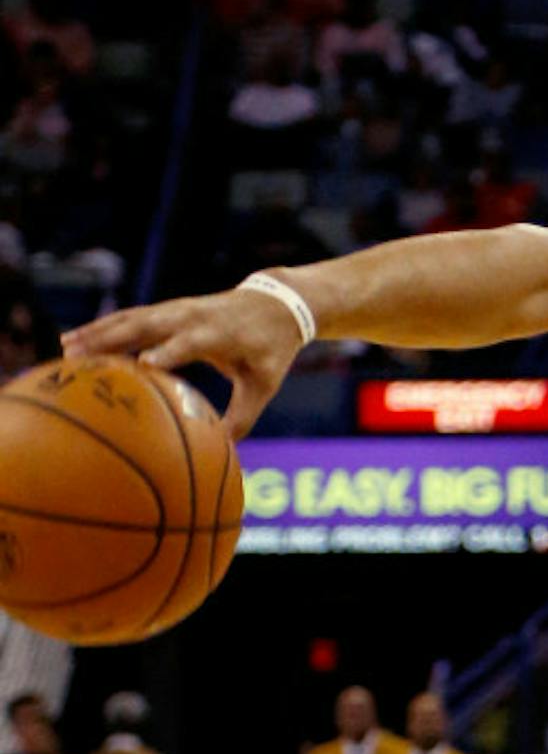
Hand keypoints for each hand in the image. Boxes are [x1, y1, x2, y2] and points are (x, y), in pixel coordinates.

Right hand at [61, 285, 307, 436]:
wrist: (275, 302)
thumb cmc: (270, 349)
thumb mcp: (264, 383)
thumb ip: (244, 416)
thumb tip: (222, 451)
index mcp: (219, 333)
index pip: (190, 342)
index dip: (169, 351)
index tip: (145, 364)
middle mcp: (192, 317)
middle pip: (147, 325)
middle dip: (112, 339)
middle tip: (78, 356)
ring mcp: (177, 309)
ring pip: (131, 318)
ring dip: (97, 331)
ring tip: (65, 349)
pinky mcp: (167, 309)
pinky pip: (130, 317)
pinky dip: (103, 326)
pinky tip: (74, 339)